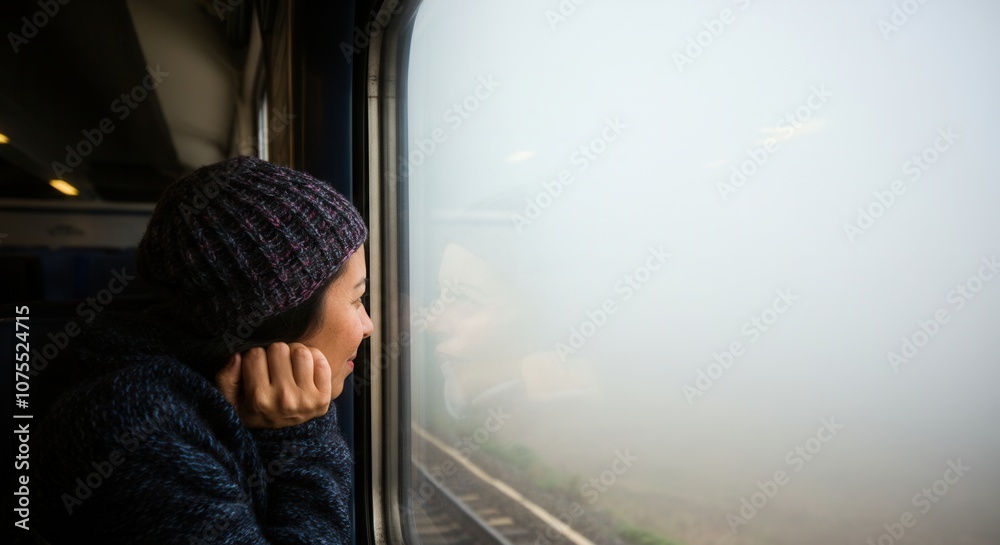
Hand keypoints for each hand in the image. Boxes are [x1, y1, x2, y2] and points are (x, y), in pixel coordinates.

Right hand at [215, 342, 332, 428]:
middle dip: (274, 354)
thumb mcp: (231, 402)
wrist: (282, 440)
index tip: (257, 367)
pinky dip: (314, 360)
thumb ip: (225, 379)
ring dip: (294, 355)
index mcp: (258, 399)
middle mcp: (283, 399)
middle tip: (275, 366)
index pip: (254, 354)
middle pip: (279, 349)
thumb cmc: (255, 412)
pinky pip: (320, 360)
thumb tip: (237, 356)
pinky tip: (305, 371)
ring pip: (301, 352)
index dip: (254, 357)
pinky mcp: (323, 398)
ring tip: (290, 367)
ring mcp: (306, 399)